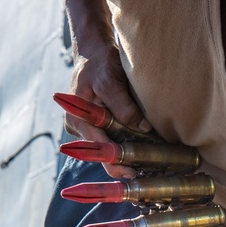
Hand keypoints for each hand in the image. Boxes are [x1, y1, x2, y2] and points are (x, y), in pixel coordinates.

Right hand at [69, 39, 151, 176]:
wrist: (95, 53)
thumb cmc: (99, 63)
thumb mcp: (109, 79)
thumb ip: (123, 104)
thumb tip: (142, 127)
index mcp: (77, 120)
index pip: (97, 148)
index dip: (116, 161)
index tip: (133, 171)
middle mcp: (81, 129)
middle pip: (103, 154)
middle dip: (123, 164)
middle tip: (145, 174)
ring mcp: (89, 129)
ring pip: (109, 149)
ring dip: (127, 156)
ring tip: (148, 166)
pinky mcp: (99, 126)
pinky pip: (112, 140)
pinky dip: (126, 145)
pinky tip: (143, 152)